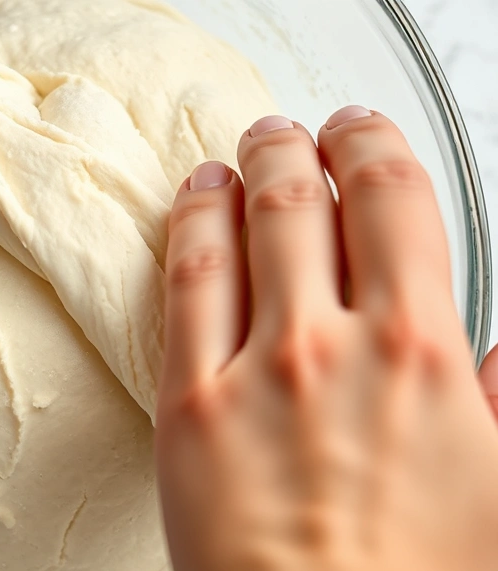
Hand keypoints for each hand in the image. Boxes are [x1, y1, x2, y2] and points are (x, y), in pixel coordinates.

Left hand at [157, 106, 497, 570]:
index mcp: (421, 354)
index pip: (395, 205)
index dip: (374, 150)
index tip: (361, 132)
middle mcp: (334, 345)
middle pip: (311, 201)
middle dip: (300, 148)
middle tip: (294, 131)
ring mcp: (256, 367)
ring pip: (246, 227)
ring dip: (242, 173)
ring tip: (237, 153)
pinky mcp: (189, 402)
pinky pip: (185, 285)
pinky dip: (189, 225)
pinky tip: (193, 202)